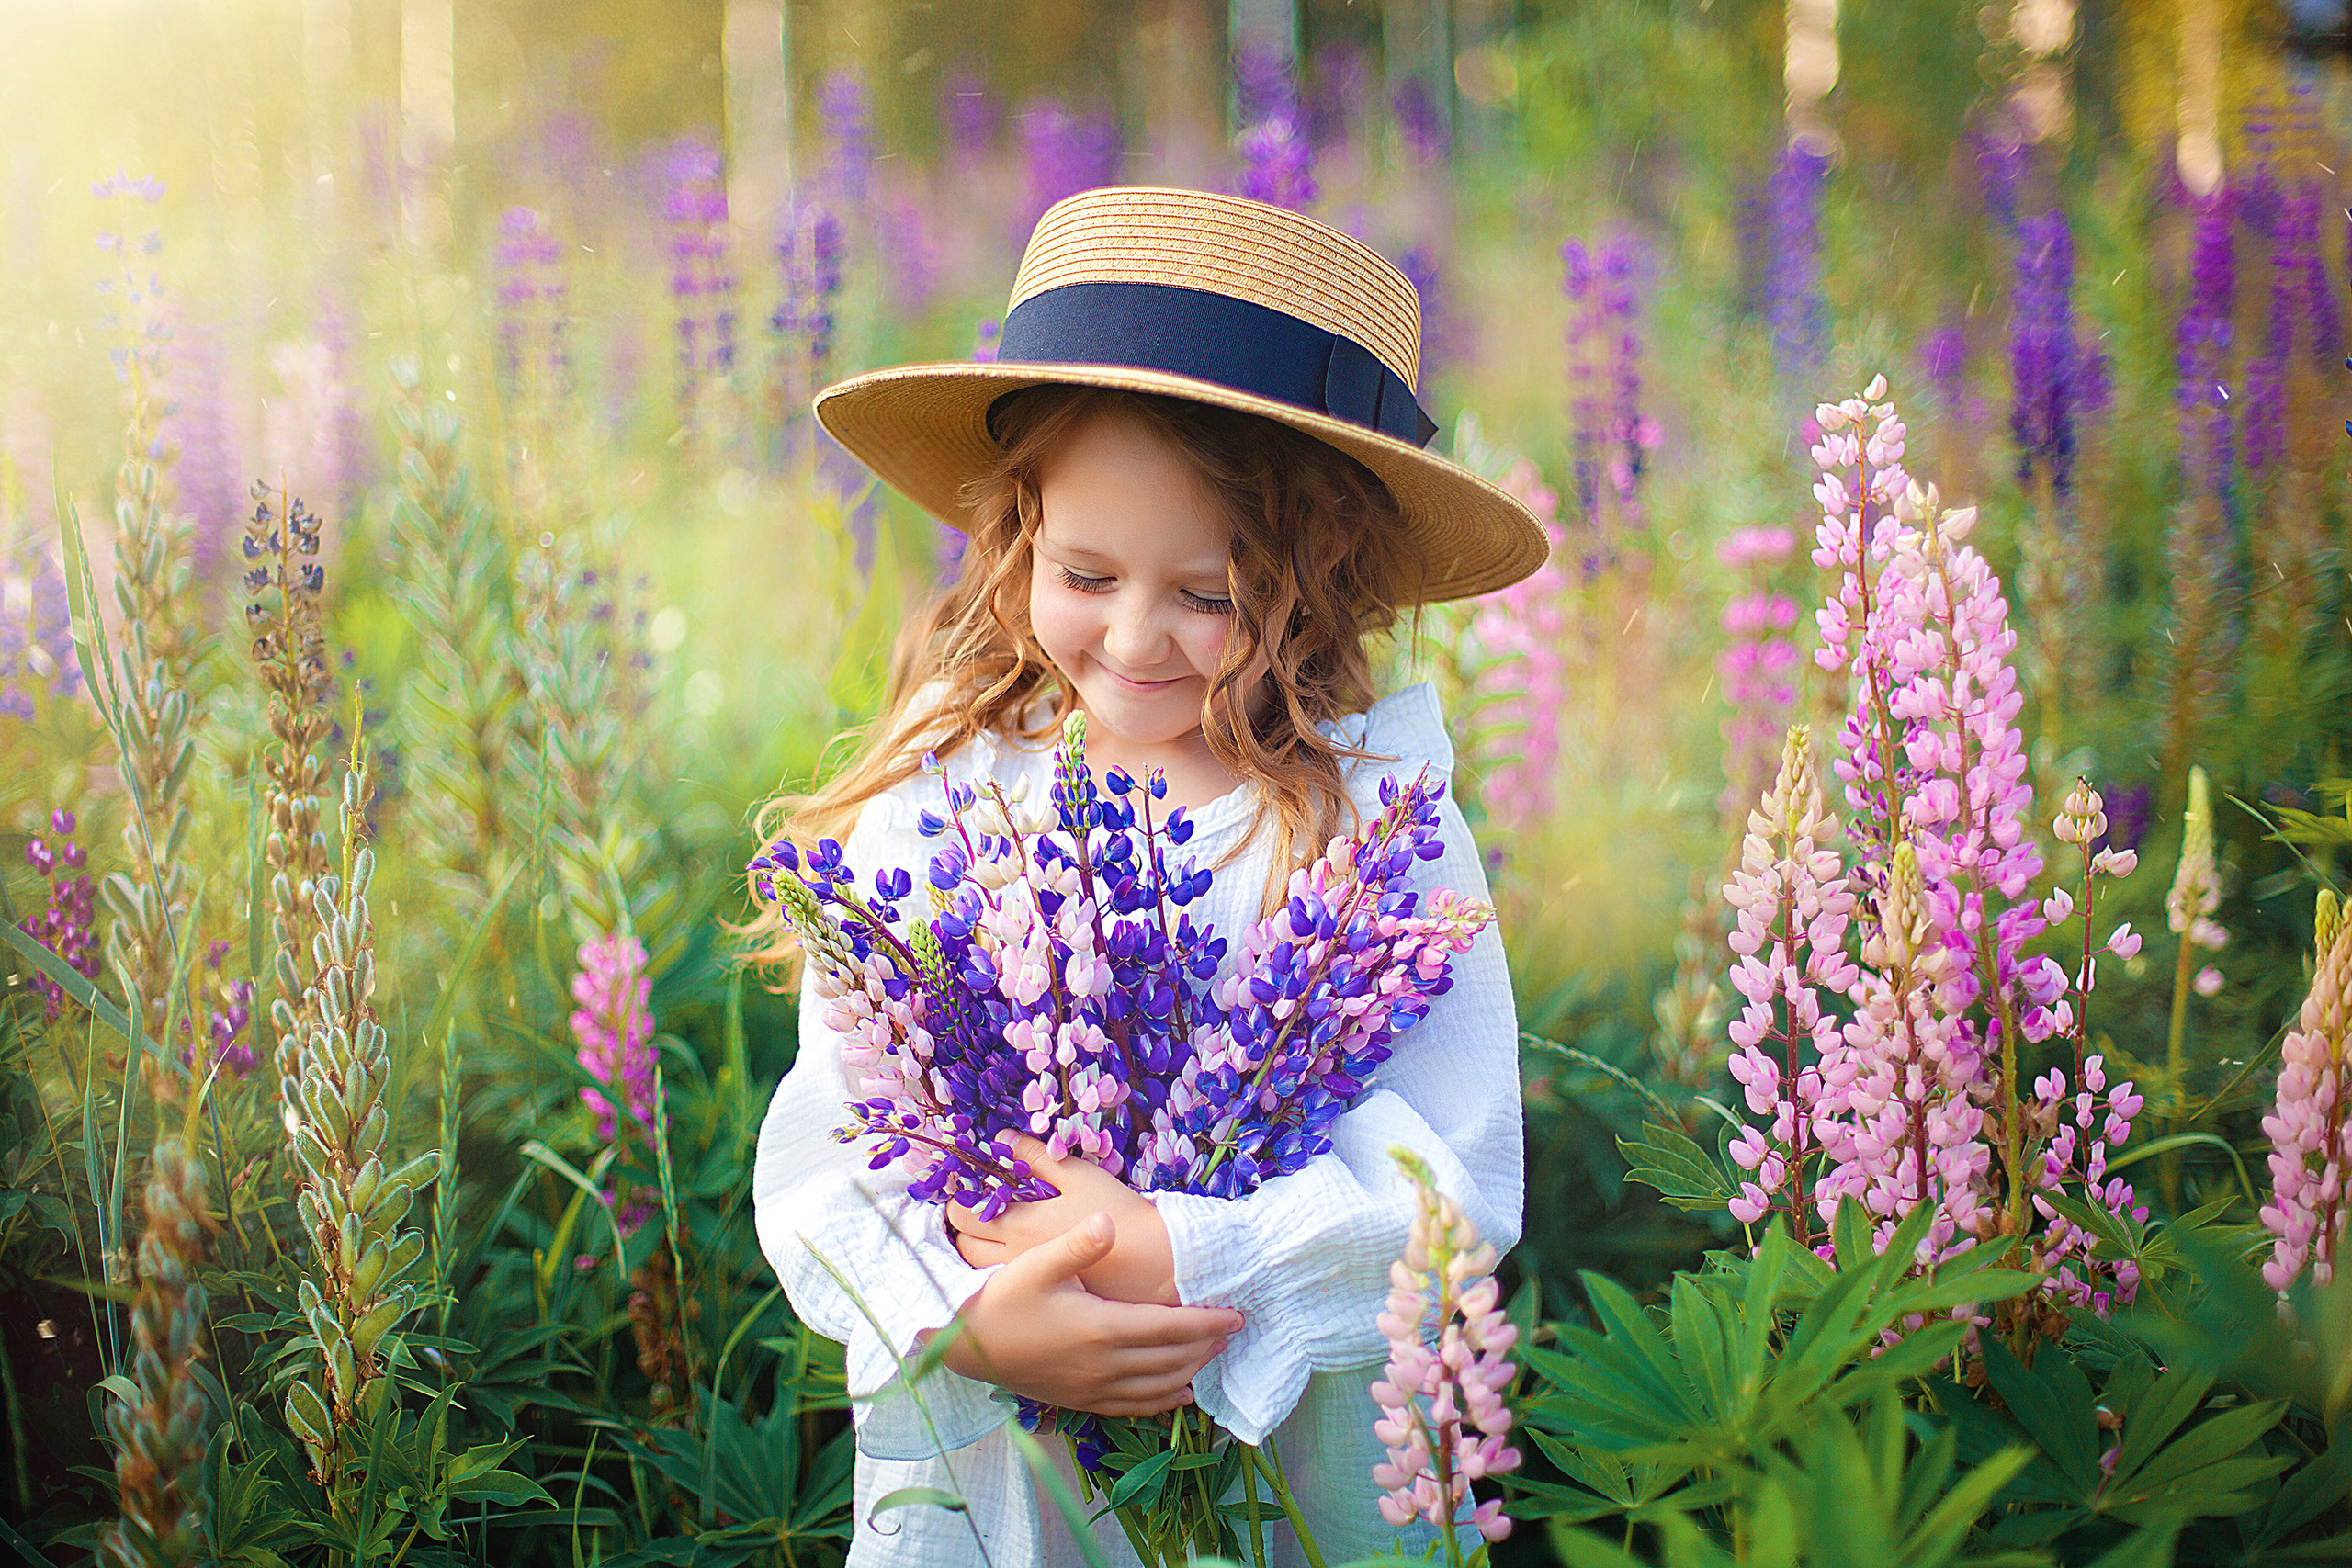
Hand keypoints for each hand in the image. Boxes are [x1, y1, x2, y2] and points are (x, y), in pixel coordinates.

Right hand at [939, 1211, 1242, 1415]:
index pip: (1170, 1328)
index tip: (1236, 1315)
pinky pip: (1133, 1407)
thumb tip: (1108, 1222)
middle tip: (1233, 1330)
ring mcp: (1092, 1388)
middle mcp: (1104, 1365)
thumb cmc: (1000, 1299)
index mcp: (1101, 1329)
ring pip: (1157, 1386)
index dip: (1207, 1322)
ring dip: (1191, 1371)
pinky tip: (1178, 1396)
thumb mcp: (1035, 1264)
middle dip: (1206, 1345)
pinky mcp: (1079, 1400)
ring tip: (1213, 1354)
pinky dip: (1162, 1402)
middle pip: (1172, 1359)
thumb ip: (1078, 1244)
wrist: (963, 1347)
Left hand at [950, 1137, 1178, 1305]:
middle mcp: (1014, 1260)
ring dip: (978, 1252)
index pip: (962, 1216)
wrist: (1156, 1265)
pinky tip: (1017, 1258)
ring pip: (978, 1271)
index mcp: (1019, 1226)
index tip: (968, 1190)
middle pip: (963, 1247)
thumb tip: (1003, 1140)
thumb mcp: (1079, 1176)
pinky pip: (1004, 1287)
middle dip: (962, 1228)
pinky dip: (999, 1272)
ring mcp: (1027, 1283)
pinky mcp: (1043, 1298)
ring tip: (993, 1235)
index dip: (958, 1200)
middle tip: (976, 1212)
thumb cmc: (1119, 1214)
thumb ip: (1036, 1157)